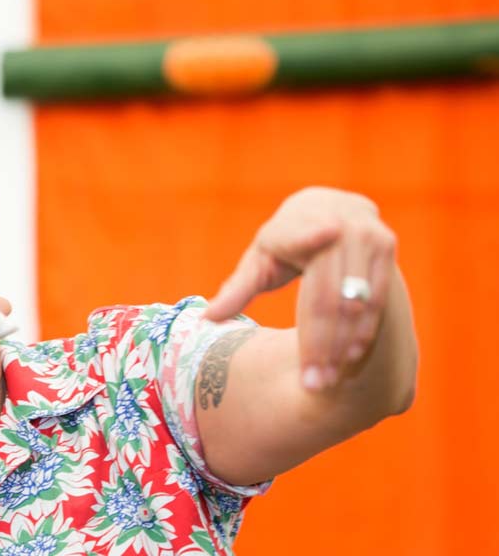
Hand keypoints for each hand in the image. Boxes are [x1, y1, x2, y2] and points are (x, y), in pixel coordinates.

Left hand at [203, 187, 396, 389]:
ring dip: (343, 346)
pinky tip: (351, 359)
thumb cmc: (283, 241)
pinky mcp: (386, 245)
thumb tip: (206, 319)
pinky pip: (376, 297)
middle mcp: (337, 224)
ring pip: (354, 302)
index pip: (302, 251)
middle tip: (311, 385)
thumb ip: (238, 289)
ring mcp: (366, 234)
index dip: (312, 254)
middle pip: (327, 297)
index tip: (325, 252)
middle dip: (320, 345)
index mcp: (297, 223)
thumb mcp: (259, 261)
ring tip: (327, 381)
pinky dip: (364, 330)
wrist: (327, 206)